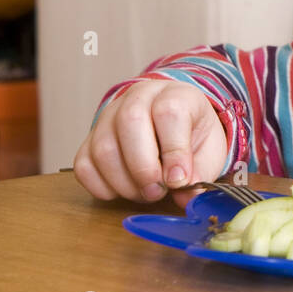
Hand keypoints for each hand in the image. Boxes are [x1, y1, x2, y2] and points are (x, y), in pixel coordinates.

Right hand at [73, 79, 228, 205]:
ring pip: (103, 148)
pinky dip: (102, 187)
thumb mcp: (209, 150)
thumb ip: (201, 172)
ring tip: (146, 193)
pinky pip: (84, 166)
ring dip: (124, 182)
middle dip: (144, 168)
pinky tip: (126, 189)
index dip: (174, 151)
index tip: (179, 180)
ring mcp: (108, 117)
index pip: (169, 113)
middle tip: (158, 192)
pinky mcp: (89, 139)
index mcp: (175, 94)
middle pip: (130, 123)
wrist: (172, 122)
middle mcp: (138, 98)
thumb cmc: (192, 135)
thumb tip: (187, 197)